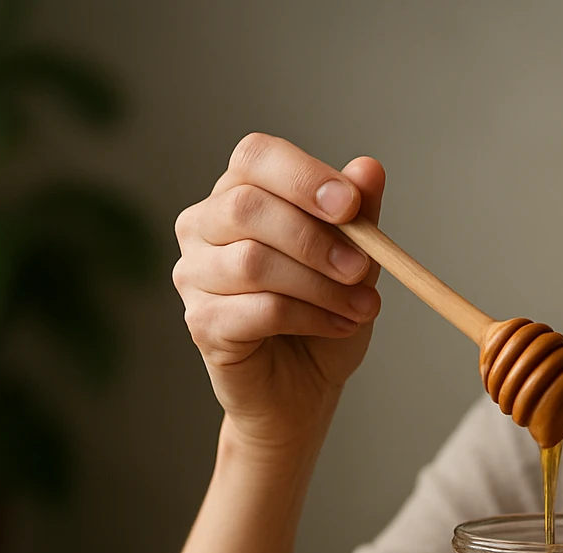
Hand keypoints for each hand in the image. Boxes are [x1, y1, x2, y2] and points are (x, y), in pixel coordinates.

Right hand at [172, 133, 385, 453]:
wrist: (306, 385)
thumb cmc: (323, 312)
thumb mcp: (355, 259)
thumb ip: (359, 214)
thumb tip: (369, 169)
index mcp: (239, 193)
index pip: (255, 157)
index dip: (303, 176)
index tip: (351, 205)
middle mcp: (203, 226)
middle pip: (247, 207)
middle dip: (315, 238)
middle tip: (362, 268)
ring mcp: (194, 274)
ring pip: (253, 263)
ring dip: (320, 286)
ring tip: (362, 307)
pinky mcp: (201, 323)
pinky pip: (257, 310)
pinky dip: (310, 318)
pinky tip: (339, 327)